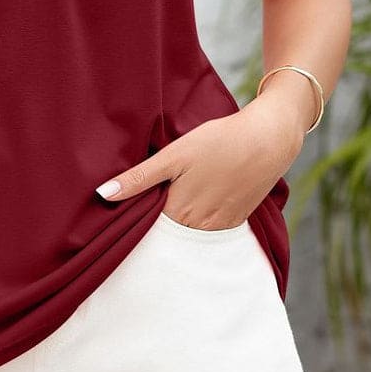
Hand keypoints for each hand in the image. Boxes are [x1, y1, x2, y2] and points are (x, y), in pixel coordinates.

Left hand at [93, 96, 304, 229]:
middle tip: (136, 208)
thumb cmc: (218, 142)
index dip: (132, 219)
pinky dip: (196, 221)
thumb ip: (138, 178)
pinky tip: (191, 203)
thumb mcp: (173, 155)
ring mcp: (220, 226)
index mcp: (179, 213)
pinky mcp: (235, 219)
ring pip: (187, 232)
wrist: (268, 139)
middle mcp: (199, 227)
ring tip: (163, 203)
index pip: (145, 228)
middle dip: (151, 224)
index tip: (116, 215)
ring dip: (174, 223)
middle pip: (166, 232)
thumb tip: (102, 195)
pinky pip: (209, 228)